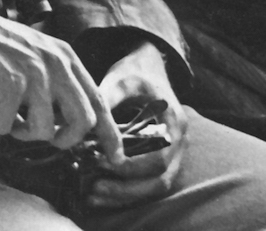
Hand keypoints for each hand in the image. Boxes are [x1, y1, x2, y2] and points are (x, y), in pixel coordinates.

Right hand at [0, 0, 119, 155]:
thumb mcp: (33, 52)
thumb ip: (55, 78)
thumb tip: (68, 121)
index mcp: (65, 56)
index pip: (98, 101)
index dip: (109, 134)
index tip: (115, 157)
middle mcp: (55, 64)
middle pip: (82, 122)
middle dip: (64, 140)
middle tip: (41, 137)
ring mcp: (34, 74)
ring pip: (43, 131)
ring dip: (20, 133)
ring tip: (2, 117)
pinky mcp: (10, 85)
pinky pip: (6, 127)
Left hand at [85, 42, 187, 209]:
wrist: (150, 69)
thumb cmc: (135, 74)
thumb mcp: (121, 80)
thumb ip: (108, 99)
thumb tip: (87, 124)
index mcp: (173, 122)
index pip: (159, 157)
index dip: (132, 165)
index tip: (103, 162)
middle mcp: (178, 142)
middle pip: (161, 178)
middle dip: (127, 188)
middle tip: (94, 187)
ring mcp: (173, 153)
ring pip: (157, 186)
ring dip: (126, 195)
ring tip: (92, 195)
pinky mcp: (162, 159)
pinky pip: (149, 183)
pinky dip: (127, 192)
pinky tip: (101, 193)